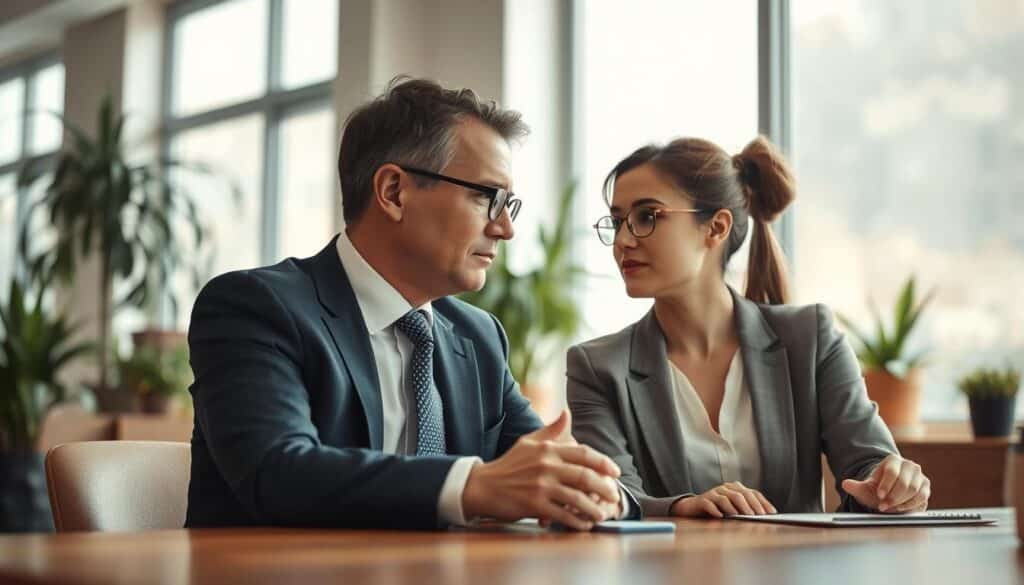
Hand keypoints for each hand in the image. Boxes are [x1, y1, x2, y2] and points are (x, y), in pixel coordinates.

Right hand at [462, 409, 621, 530]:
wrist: (483, 486)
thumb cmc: (509, 464)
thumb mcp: (528, 442)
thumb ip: (551, 430)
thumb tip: (567, 413)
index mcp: (548, 449)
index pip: (583, 453)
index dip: (603, 463)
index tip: (615, 472)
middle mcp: (546, 465)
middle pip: (585, 476)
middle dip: (605, 487)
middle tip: (615, 496)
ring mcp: (541, 486)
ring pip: (577, 497)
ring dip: (594, 508)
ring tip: (603, 514)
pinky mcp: (534, 504)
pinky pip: (563, 514)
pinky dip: (577, 521)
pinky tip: (584, 524)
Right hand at [670, 482, 776, 517]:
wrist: (693, 508)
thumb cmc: (717, 509)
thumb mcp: (733, 508)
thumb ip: (746, 509)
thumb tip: (764, 516)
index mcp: (735, 488)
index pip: (752, 493)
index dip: (762, 502)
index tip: (771, 513)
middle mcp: (725, 488)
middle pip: (740, 494)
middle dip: (751, 506)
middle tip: (757, 516)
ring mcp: (713, 493)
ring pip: (726, 498)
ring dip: (735, 508)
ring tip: (742, 516)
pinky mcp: (702, 500)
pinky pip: (710, 504)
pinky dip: (716, 510)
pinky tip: (721, 516)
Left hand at [841, 454, 929, 512]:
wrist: (889, 495)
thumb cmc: (877, 490)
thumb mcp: (865, 489)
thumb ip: (855, 486)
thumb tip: (845, 484)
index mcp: (892, 460)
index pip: (891, 471)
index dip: (886, 485)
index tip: (880, 496)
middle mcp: (909, 465)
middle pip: (905, 482)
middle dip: (893, 497)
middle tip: (884, 506)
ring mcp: (919, 476)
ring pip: (914, 490)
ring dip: (902, 502)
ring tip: (891, 508)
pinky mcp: (925, 487)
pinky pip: (922, 497)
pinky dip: (911, 505)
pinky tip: (901, 509)